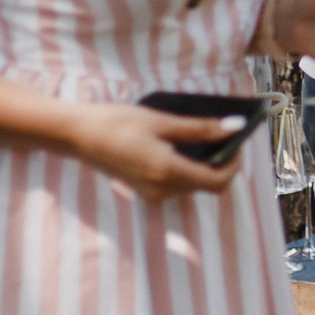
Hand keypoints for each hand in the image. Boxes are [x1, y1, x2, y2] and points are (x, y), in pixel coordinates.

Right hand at [68, 102, 246, 200]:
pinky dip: (188, 166)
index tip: (238, 140)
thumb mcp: (161, 121)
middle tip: (223, 132)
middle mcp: (161, 190)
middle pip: (207, 184)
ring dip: (205, 164)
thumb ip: (201, 128)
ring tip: (204, 135)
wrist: (77, 135)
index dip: (234, 163)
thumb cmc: (117, 123)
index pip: (217, 181)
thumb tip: (235, 127)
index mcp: (167, 172)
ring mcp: (152, 193)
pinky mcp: (145, 189)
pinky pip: (178, 183)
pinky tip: (184, 144)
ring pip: (193, 184)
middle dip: (221, 161)